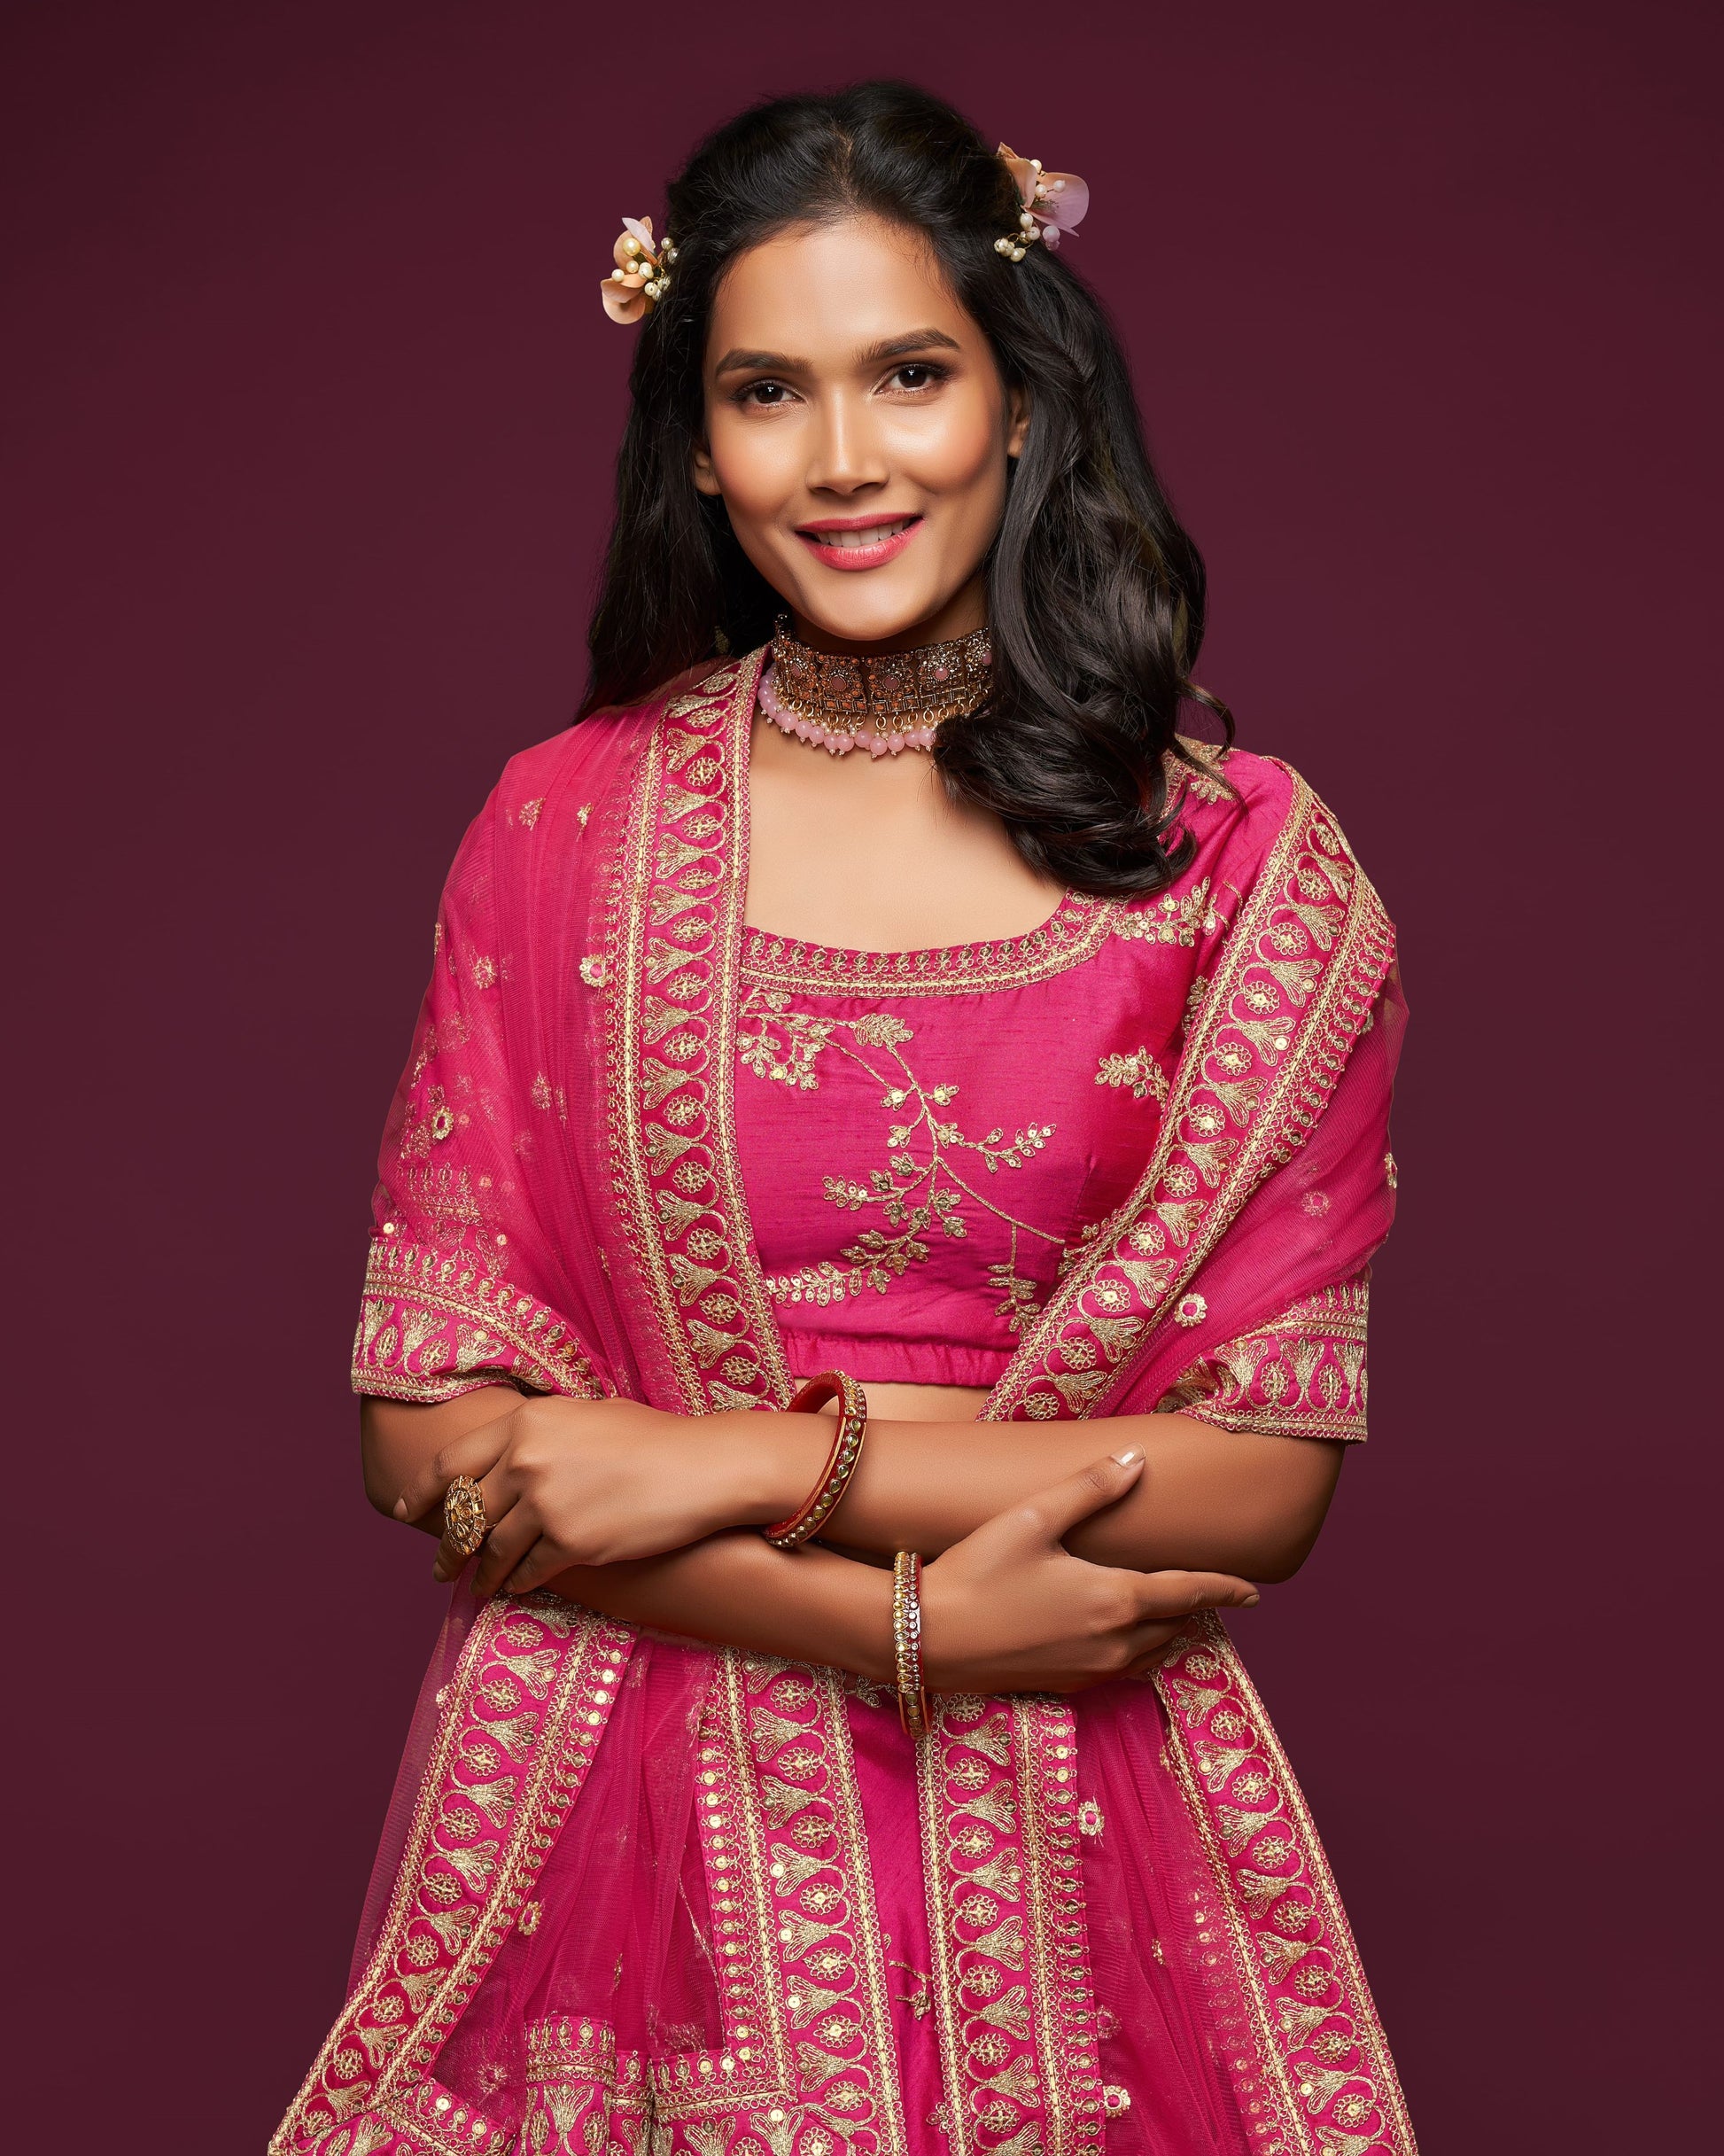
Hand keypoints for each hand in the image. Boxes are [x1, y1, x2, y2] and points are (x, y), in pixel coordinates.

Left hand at [392, 1396, 796, 1596]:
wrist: (702, 1468)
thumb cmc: (652, 1438)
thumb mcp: (584, 1415)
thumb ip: (538, 1435)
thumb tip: (506, 1459)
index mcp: (525, 1421)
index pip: (451, 1462)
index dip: (422, 1491)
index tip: (405, 1511)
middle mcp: (525, 1460)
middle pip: (465, 1512)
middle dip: (447, 1544)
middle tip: (438, 1564)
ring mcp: (544, 1503)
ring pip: (491, 1549)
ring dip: (480, 1572)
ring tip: (477, 1585)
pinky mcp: (569, 1543)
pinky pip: (526, 1572)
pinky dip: (517, 1582)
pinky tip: (516, 1586)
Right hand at [919, 1449, 1258, 1694]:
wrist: (927, 1638)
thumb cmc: (977, 1572)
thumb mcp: (1033, 1520)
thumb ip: (1090, 1489)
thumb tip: (1136, 1462)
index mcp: (1115, 1599)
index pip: (1189, 1594)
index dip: (1226, 1590)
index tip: (1255, 1592)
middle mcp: (1114, 1642)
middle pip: (1175, 1626)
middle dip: (1196, 1609)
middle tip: (1213, 1594)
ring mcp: (1090, 1670)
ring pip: (1151, 1653)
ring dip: (1169, 1632)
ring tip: (1175, 1613)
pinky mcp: (1066, 1685)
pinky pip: (1122, 1671)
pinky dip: (1138, 1652)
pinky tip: (1124, 1637)